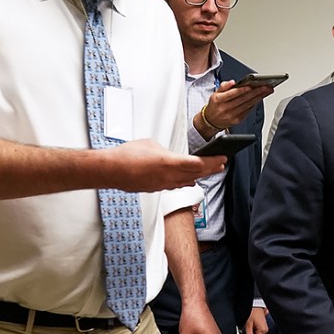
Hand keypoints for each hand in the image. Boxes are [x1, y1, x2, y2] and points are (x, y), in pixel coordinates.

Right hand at [103, 139, 224, 190]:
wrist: (110, 170)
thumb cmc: (127, 155)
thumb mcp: (152, 145)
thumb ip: (166, 151)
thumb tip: (170, 156)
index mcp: (170, 163)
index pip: (199, 164)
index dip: (213, 161)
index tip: (223, 158)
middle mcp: (169, 177)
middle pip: (196, 174)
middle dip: (211, 169)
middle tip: (221, 165)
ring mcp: (163, 185)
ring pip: (187, 181)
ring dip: (200, 176)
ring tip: (209, 171)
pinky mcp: (156, 189)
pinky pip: (175, 185)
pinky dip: (185, 181)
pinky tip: (189, 181)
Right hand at [196, 81, 273, 138]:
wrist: (211, 121)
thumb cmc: (215, 105)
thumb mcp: (215, 93)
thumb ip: (223, 86)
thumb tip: (232, 82)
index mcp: (219, 100)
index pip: (232, 94)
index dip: (242, 90)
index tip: (251, 86)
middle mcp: (225, 108)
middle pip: (243, 99)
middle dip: (256, 92)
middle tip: (265, 87)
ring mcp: (232, 115)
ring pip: (248, 105)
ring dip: (259, 97)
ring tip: (266, 91)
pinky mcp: (238, 120)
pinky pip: (248, 110)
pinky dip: (255, 103)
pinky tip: (260, 98)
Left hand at [241, 307, 268, 333]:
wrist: (255, 304)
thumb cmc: (251, 312)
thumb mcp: (248, 325)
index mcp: (262, 331)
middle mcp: (264, 331)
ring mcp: (263, 328)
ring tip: (245, 328)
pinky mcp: (261, 326)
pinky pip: (255, 333)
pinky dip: (250, 332)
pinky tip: (248, 327)